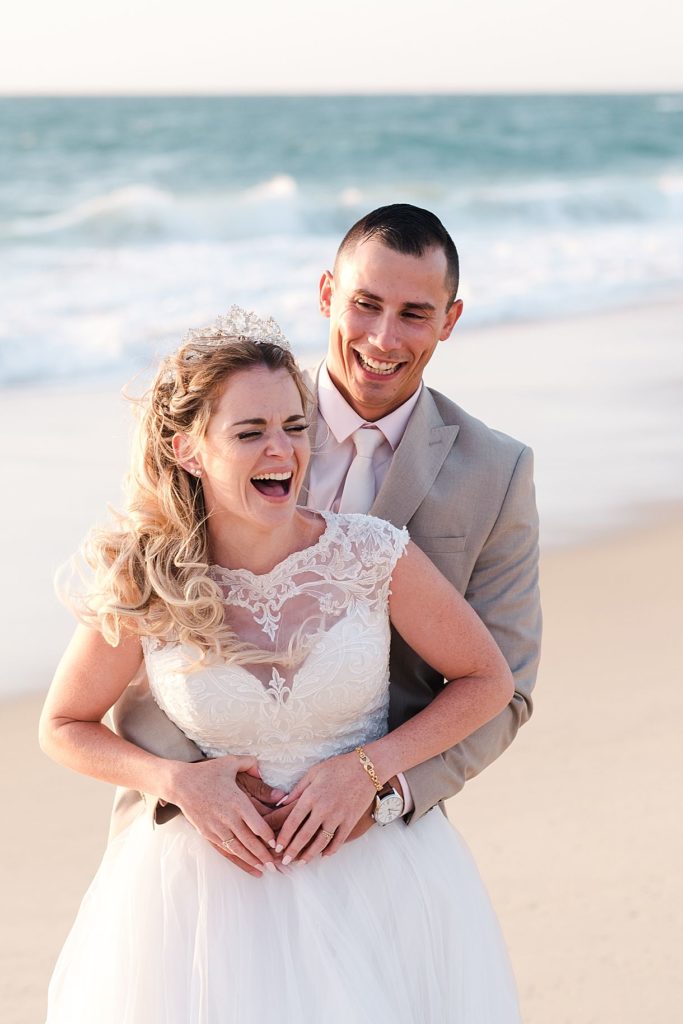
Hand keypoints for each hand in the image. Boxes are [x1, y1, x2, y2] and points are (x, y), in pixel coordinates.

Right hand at [169, 755, 277, 872]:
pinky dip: (238, 861)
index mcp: (238, 802)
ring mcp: (217, 828)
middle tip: (277, 865)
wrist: (181, 784)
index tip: (278, 844)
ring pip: (239, 849)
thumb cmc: (207, 772)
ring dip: (253, 860)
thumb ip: (250, 764)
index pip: (257, 825)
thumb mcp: (230, 763)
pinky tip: (249, 867)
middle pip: (250, 842)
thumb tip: (264, 768)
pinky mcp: (208, 834)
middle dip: (264, 855)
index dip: (269, 837)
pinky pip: (226, 851)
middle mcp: (228, 818)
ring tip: (266, 869)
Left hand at [276, 752, 377, 863]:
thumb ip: (297, 789)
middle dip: (292, 851)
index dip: (283, 837)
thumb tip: (281, 803)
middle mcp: (323, 809)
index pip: (293, 822)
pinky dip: (330, 850)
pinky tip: (323, 855)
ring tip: (301, 862)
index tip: (276, 847)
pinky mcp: (350, 821)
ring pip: (320, 842)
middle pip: (304, 836)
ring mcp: (338, 817)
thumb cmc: (338, 767)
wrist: (367, 768)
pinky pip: (338, 841)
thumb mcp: (314, 772)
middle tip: (284, 861)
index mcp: (311, 796)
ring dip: (309, 855)